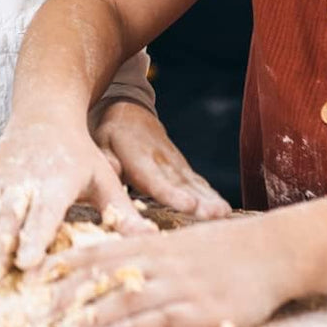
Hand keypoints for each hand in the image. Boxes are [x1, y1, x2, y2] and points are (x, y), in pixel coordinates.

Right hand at [0, 121, 154, 287]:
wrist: (43, 114)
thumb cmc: (78, 154)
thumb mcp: (103, 178)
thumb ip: (123, 212)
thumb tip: (151, 239)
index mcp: (56, 182)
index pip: (44, 212)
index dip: (34, 237)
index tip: (26, 263)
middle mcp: (22, 178)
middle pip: (6, 217)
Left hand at [49, 213, 298, 326]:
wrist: (273, 251)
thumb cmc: (222, 250)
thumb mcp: (178, 244)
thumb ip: (144, 255)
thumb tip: (107, 269)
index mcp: (152, 246)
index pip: (99, 253)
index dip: (65, 266)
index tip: (35, 278)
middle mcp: (161, 263)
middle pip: (105, 277)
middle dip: (69, 295)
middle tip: (38, 313)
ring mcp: (182, 287)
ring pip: (129, 299)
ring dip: (95, 316)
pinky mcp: (206, 312)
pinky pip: (165, 322)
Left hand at [93, 102, 230, 219]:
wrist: (131, 111)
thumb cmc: (112, 134)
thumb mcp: (101, 143)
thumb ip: (108, 159)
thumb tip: (112, 171)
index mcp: (140, 160)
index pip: (157, 180)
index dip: (173, 194)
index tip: (190, 205)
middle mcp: (162, 162)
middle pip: (182, 185)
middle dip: (200, 201)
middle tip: (217, 214)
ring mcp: (175, 164)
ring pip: (194, 184)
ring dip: (210, 199)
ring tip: (224, 214)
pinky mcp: (182, 168)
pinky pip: (198, 182)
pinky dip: (212, 195)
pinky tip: (224, 210)